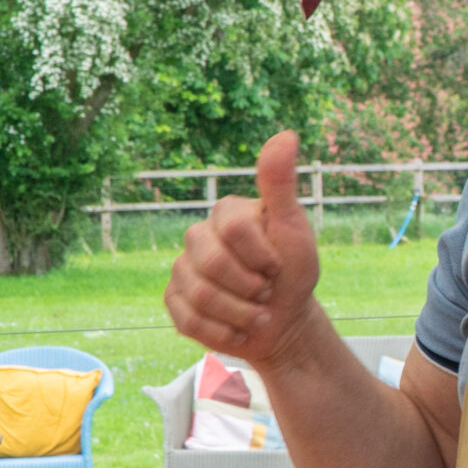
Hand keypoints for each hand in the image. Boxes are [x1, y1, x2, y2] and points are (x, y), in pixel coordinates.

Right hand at [164, 131, 324, 370]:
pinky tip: (239, 331)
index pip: (235, 230)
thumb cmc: (292, 273)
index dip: (262, 256)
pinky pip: (187, 320)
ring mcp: (182, 269)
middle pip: (211, 264)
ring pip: (200, 296)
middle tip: (267, 293)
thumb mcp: (293, 229)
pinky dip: (222, 334)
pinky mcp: (174, 301)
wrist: (283, 322)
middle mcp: (198, 235)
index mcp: (226, 213)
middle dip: (249, 289)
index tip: (278, 267)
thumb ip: (282, 185)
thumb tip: (286, 134)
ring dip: (240, 315)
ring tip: (258, 315)